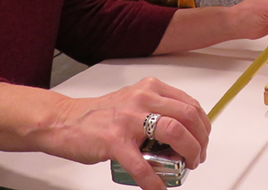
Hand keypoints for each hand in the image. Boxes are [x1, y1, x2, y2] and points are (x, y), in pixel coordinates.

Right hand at [39, 77, 209, 189]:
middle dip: (201, 141)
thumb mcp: (135, 100)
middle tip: (198, 157)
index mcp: (150, 88)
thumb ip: (158, 108)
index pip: (190, 104)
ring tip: (186, 167)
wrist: (64, 120)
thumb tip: (184, 130)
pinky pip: (142, 165)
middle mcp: (143, 99)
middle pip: (188, 116)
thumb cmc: (99, 114)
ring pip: (174, 133)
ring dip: (188, 153)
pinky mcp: (114, 141)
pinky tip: (158, 188)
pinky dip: (155, 180)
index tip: (203, 140)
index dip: (203, 126)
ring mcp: (129, 119)